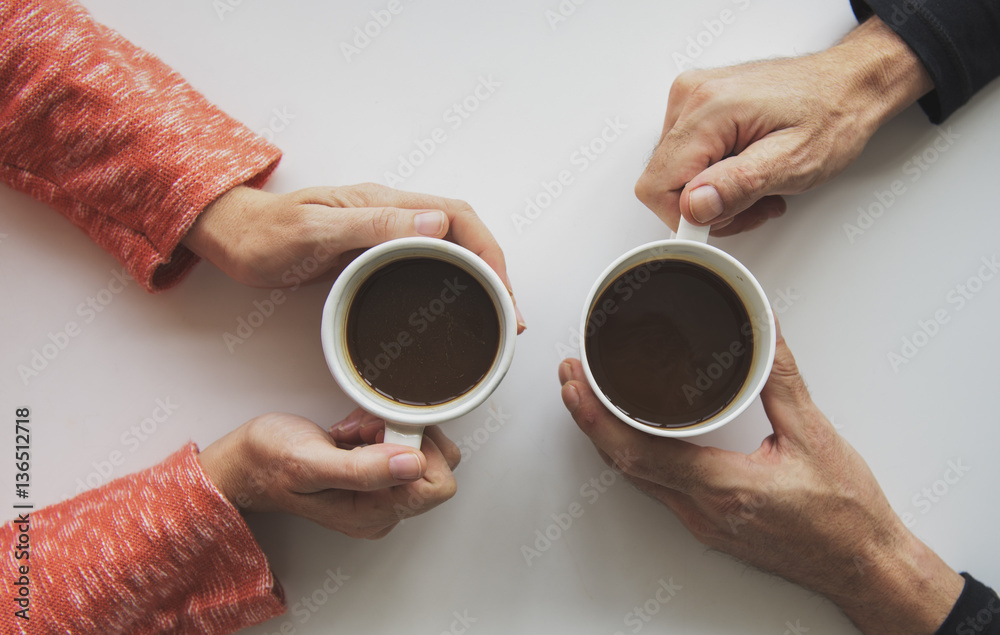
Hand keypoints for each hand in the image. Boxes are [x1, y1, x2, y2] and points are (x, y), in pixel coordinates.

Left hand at [184, 182, 524, 330]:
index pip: (458, 217)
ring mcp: (384, 235)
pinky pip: (425, 265)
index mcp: (386, 203)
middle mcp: (391, 215)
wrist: (235, 239)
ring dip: (477, 279)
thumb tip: (435, 222)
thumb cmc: (266, 234)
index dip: (488, 252)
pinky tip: (451, 307)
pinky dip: (450, 285)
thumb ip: (373, 224)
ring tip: (494, 315)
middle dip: (494, 270)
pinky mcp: (373, 255)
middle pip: (463, 234)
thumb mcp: (316, 229)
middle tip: (509, 314)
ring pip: (449, 250)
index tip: (502, 290)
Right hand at [197, 409, 459, 538]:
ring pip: (421, 449)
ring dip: (390, 428)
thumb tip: (414, 463)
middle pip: (436, 464)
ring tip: (353, 432)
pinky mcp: (377, 475)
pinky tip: (353, 432)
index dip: (417, 449)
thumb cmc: (268, 463)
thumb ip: (364, 469)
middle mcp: (384, 509)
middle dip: (403, 435)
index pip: (438, 483)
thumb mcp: (310, 463)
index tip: (381, 435)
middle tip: (364, 431)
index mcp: (374, 514)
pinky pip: (403, 444)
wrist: (245, 463)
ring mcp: (382, 493)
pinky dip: (381, 428)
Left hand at [558, 331, 962, 633]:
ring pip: (637, 478)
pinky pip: (657, 487)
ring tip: (589, 399)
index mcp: (725, 487)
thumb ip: (782, 378)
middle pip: (625, 465)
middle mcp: (703, 511)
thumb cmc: (846, 514)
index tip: (574, 386)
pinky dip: (634, 455)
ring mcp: (702, 523)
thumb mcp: (815, 434)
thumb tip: (765, 329)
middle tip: (570, 380)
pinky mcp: (709, 525)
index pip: (639, 453)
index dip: (597, 418)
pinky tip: (632, 433)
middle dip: (589, 420)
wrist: (865, 566)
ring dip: (607, 437)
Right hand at [635, 17, 932, 236]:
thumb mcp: (794, 161)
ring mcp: (691, 98)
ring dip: (713, 193)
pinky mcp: (697, 105)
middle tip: (751, 202)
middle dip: (705, 207)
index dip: (686, 217)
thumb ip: (738, 186)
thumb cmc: (832, 115)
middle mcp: (691, 97)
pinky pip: (685, 157)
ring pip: (674, 174)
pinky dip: (713, 174)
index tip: (722, 219)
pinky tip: (744, 169)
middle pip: (663, 182)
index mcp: (709, 108)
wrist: (849, 85)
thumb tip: (694, 206)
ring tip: (755, 185)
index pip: (657, 186)